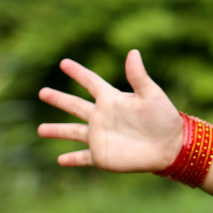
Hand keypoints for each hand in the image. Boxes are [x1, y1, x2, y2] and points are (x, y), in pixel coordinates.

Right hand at [37, 49, 184, 171]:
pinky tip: (60, 160)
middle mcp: (102, 116)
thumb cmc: (164, 119)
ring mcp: (100, 136)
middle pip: (75, 105)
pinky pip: (83, 157)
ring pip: (73, 132)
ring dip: (57, 130)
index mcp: (112, 99)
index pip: (90, 82)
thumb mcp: (151, 95)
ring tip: (40, 129)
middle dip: (58, 99)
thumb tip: (133, 52)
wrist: (171, 147)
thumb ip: (138, 76)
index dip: (78, 72)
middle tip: (42, 92)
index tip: (64, 63)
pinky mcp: (102, 156)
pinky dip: (71, 159)